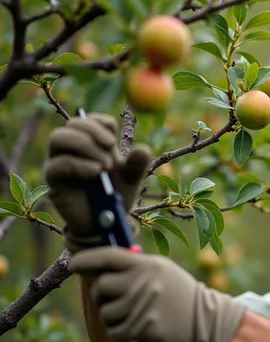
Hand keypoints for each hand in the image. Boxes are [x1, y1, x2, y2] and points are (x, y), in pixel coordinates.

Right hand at [43, 113, 151, 252]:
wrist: (105, 222)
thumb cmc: (115, 196)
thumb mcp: (131, 178)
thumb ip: (137, 164)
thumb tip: (144, 149)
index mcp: (89, 144)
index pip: (86, 119)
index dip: (99, 121)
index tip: (114, 132)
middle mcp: (70, 150)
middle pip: (71, 124)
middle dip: (93, 131)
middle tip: (111, 147)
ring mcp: (58, 163)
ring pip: (58, 138)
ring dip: (85, 145)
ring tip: (105, 165)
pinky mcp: (53, 181)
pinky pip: (57, 164)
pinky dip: (79, 164)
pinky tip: (96, 172)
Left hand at [68, 246, 247, 341]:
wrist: (207, 320)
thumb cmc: (179, 294)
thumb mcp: (162, 271)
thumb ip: (133, 266)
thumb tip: (96, 266)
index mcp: (147, 264)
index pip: (108, 256)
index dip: (86, 259)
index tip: (73, 264)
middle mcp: (143, 281)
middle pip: (100, 286)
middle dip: (102, 296)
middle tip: (115, 300)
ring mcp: (143, 304)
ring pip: (105, 312)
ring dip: (113, 317)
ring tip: (133, 315)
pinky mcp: (144, 327)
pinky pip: (114, 332)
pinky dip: (121, 333)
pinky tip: (137, 328)